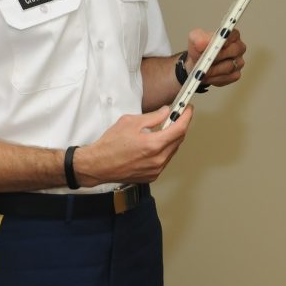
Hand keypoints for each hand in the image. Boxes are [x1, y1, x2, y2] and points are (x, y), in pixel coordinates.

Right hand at [76, 106, 191, 185]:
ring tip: (165, 128)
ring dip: (172, 138)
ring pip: (173, 150)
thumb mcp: (130, 122)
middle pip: (179, 139)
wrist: (97, 165)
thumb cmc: (110, 145)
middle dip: (180, 125)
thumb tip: (166, 112)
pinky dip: (165, 149)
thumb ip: (152, 117)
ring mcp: (156, 170)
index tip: (188, 109)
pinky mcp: (152, 176)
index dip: (187, 116)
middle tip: (177, 115)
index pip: (180, 128)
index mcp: (153, 145)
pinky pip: (165, 160)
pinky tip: (157, 143)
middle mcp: (157, 160)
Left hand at [183, 26, 246, 86]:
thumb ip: (198, 38)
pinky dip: (215, 78)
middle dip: (217, 56)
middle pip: (234, 51)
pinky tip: (208, 76)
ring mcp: (239, 62)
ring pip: (229, 67)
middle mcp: (238, 47)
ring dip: (214, 70)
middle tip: (205, 61)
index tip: (217, 44)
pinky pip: (227, 77)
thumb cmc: (199, 50)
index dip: (225, 39)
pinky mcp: (236, 74)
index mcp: (231, 35)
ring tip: (202, 71)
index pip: (233, 35)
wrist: (197, 66)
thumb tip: (202, 43)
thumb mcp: (195, 39)